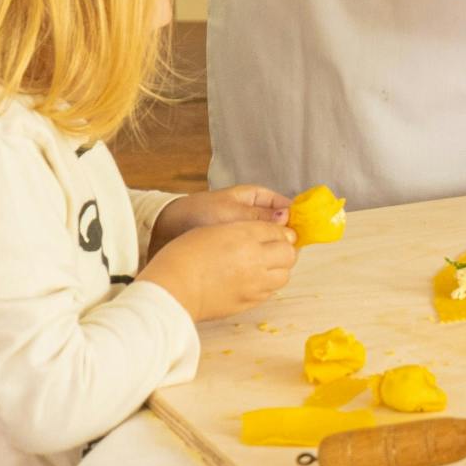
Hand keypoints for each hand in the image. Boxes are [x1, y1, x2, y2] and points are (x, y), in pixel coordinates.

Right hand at [139, 219, 296, 321]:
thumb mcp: (217, 228)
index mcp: (246, 238)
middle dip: (284, 250)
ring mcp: (252, 286)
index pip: (280, 232)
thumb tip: (275, 233)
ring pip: (283, 276)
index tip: (275, 233)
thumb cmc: (185, 254)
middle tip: (271, 248)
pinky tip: (250, 280)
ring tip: (260, 265)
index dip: (280, 231)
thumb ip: (248, 228)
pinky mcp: (245, 304)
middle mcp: (255, 262)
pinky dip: (266, 285)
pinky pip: (268, 293)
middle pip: (289, 255)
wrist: (168, 288)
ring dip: (277, 269)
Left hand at [147, 184, 289, 252]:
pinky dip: (260, 260)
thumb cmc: (198, 213)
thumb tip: (287, 218)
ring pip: (269, 242)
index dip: (294, 218)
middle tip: (287, 252)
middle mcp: (254, 213)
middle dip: (283, 238)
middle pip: (279, 226)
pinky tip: (260, 269)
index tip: (300, 233)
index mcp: (255, 197)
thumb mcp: (230, 212)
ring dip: (271, 251)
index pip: (284, 206)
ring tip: (272, 261)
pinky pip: (256, 253)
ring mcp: (246, 232)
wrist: (165, 231)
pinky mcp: (238, 249)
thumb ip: (259, 216)